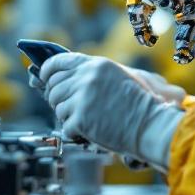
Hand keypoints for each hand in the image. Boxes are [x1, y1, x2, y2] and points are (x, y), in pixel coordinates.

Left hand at [41, 53, 183, 169]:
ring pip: (57, 107)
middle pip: (53, 86)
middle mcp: (86, 77)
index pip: (57, 62)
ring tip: (86, 120)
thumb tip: (62, 79)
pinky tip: (88, 130)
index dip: (47, 71)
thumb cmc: (137, 104)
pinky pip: (65, 126)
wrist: (149, 124)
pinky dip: (74, 131)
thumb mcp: (115, 77)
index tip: (45, 78)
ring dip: (67, 116)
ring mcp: (82, 97)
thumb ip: (91, 74)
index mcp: (95, 65)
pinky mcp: (81, 118)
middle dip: (57, 98)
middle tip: (70, 108)